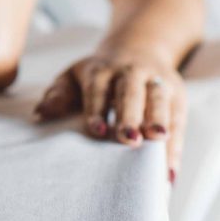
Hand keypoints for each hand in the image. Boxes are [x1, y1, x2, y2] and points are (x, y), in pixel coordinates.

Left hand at [35, 51, 186, 182]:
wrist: (139, 49)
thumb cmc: (98, 74)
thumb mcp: (74, 77)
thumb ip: (58, 95)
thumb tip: (40, 114)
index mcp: (101, 70)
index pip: (98, 89)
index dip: (97, 108)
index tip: (97, 130)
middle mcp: (131, 72)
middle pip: (131, 92)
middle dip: (131, 115)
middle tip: (130, 139)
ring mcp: (157, 81)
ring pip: (159, 100)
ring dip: (159, 121)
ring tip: (158, 142)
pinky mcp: (177, 95)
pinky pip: (179, 120)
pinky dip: (175, 146)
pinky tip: (169, 171)